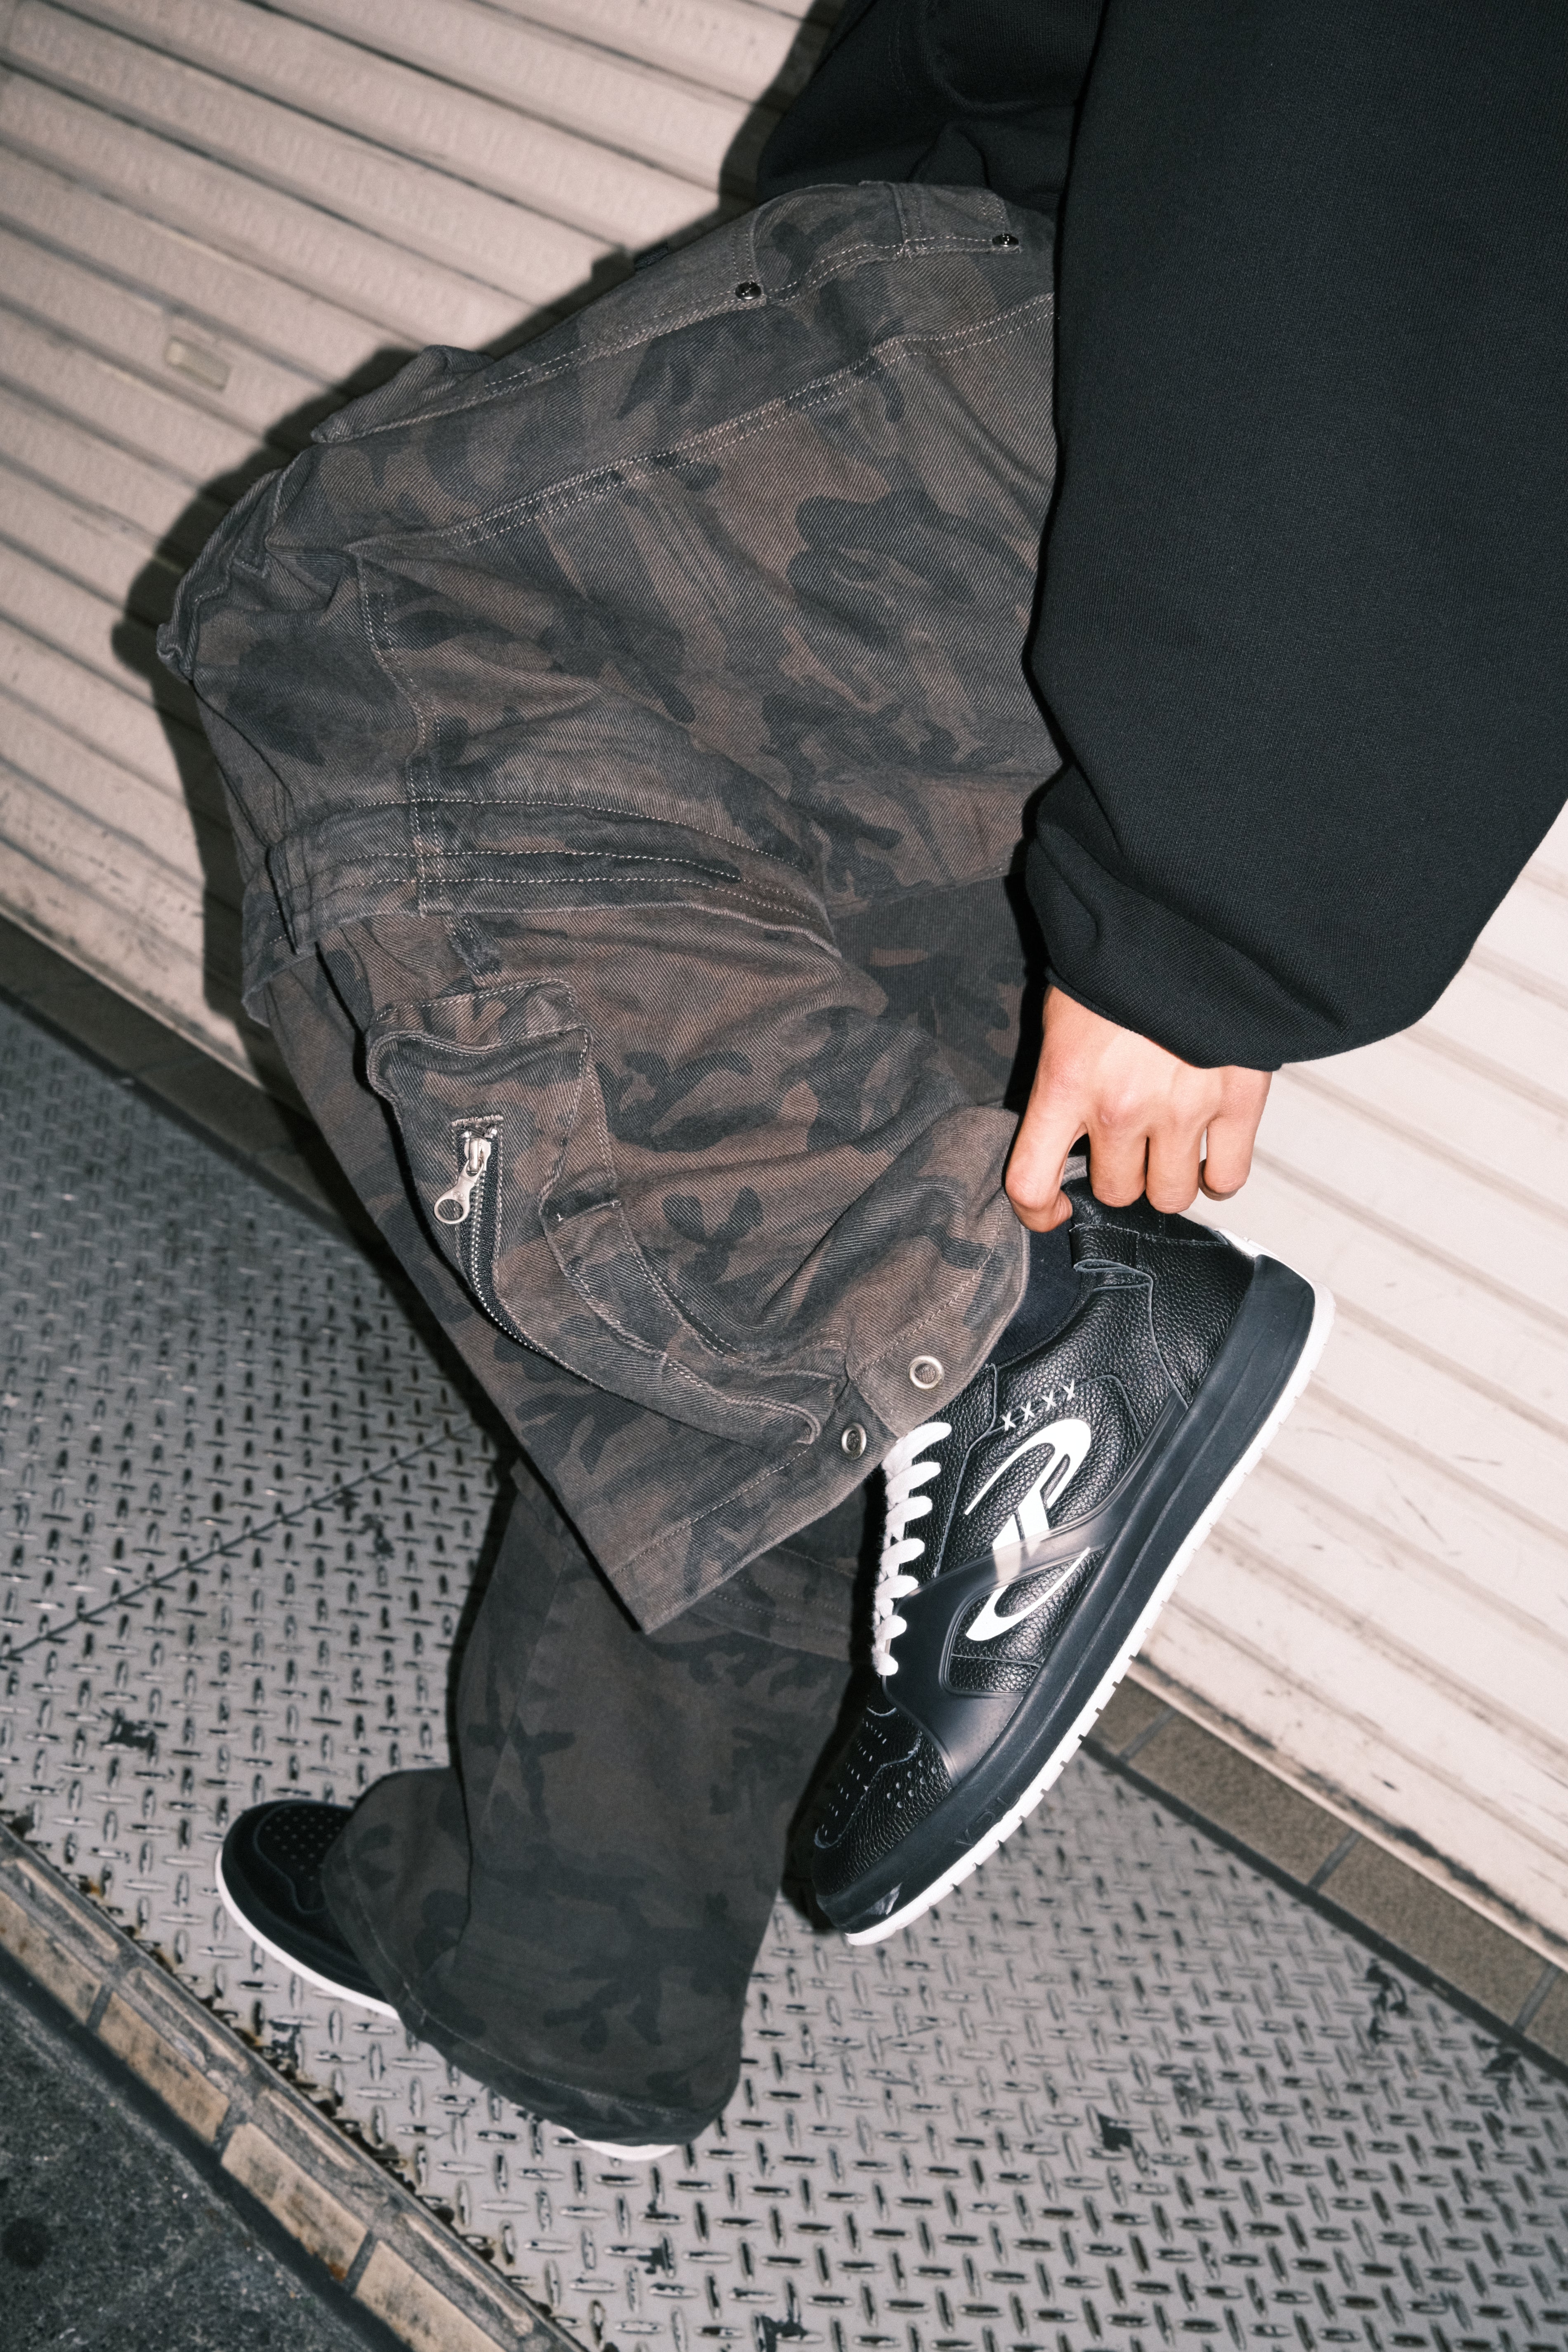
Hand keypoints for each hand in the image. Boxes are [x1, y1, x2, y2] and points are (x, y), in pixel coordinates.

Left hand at [1005, 986, 1271, 1231]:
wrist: (1185, 920)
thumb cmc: (1117, 967)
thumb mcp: (1065, 1022)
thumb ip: (1063, 1085)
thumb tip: (1066, 1142)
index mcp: (1065, 1084)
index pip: (1031, 1183)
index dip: (1037, 1212)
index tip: (1053, 1210)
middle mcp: (1120, 1107)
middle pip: (1115, 1192)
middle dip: (1121, 1176)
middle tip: (1130, 1146)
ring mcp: (1182, 1108)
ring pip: (1170, 1196)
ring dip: (1168, 1180)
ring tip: (1171, 1149)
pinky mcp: (1237, 1100)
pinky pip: (1228, 1177)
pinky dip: (1219, 1176)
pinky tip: (1211, 1156)